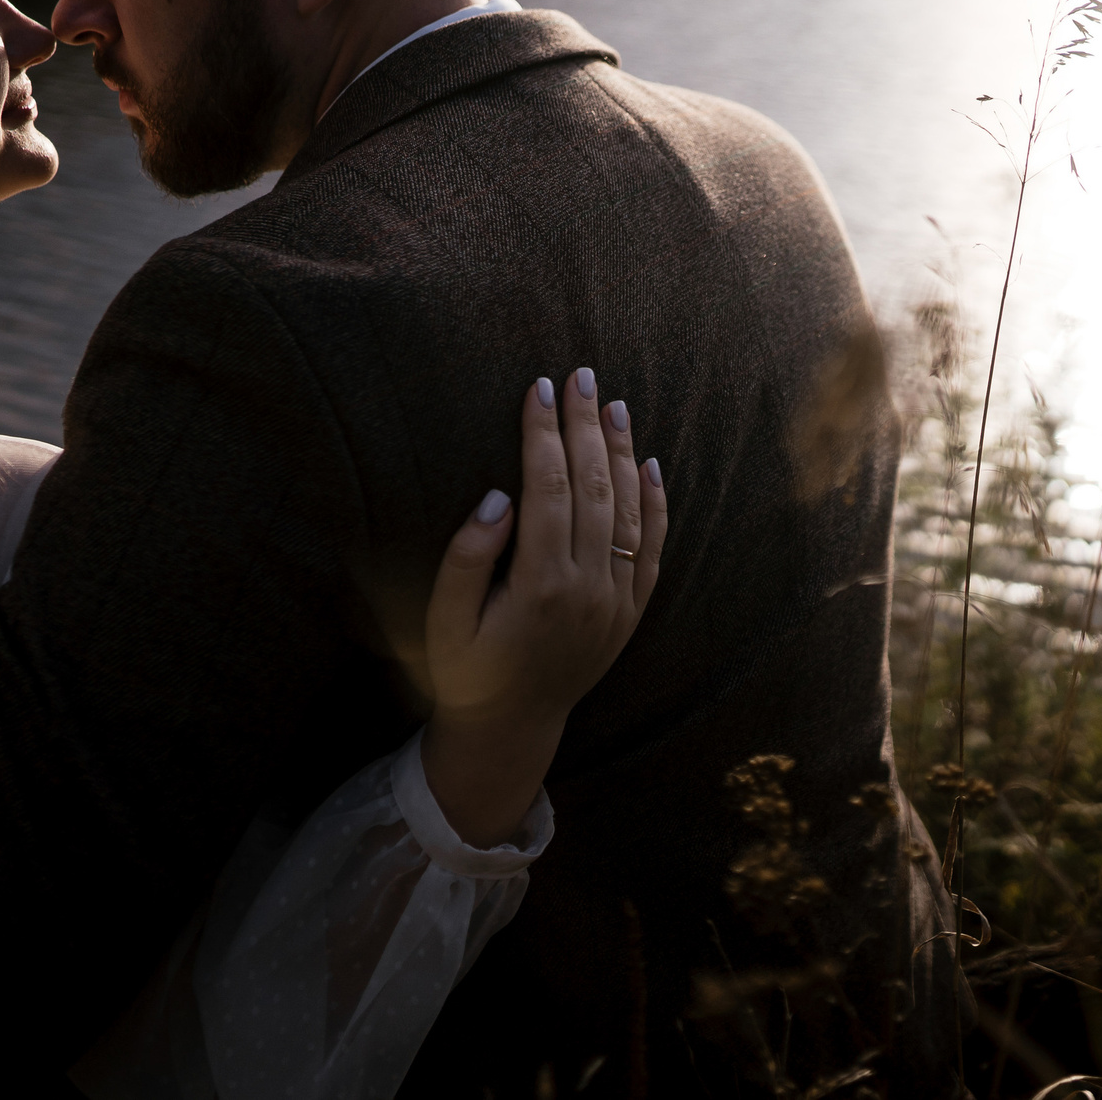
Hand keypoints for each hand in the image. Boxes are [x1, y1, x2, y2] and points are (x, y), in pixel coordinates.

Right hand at [419, 367, 668, 844]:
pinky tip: (650, 463)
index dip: (544, 435)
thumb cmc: (467, 668)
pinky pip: (654, 550)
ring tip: (615, 404)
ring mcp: (616, 603)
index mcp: (539, 585)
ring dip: (624, 453)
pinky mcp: (631, 614)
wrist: (512, 727)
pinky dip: (658, 503)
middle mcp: (588, 590)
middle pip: (594, 488)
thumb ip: (468, 557)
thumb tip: (499, 496)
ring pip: (631, 512)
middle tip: (582, 374)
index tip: (540, 388)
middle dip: (586, 427)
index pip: (547, 488)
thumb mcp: (444, 619)